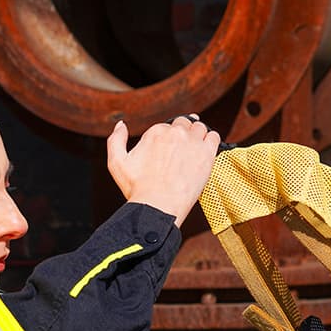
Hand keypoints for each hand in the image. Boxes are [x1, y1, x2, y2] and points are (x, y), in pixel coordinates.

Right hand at [105, 115, 220, 226]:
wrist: (158, 206)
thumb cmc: (137, 188)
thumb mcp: (116, 162)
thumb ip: (115, 140)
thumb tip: (121, 125)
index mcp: (156, 131)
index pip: (167, 125)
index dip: (168, 138)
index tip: (169, 152)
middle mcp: (175, 132)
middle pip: (184, 123)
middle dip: (183, 134)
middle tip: (182, 152)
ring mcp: (193, 142)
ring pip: (200, 128)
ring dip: (198, 135)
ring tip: (194, 152)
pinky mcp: (207, 153)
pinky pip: (214, 137)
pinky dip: (211, 140)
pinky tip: (206, 151)